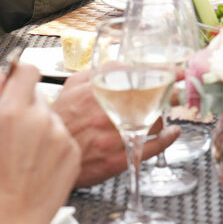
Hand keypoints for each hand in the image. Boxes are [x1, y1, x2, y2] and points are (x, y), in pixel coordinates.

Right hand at [0, 64, 79, 223]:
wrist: (12, 217)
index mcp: (13, 112)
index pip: (29, 71)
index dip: (24, 75)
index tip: (21, 82)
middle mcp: (40, 119)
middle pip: (41, 97)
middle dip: (30, 108)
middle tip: (19, 133)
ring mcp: (61, 135)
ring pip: (54, 119)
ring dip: (44, 128)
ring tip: (29, 155)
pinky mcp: (74, 151)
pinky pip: (66, 138)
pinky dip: (56, 146)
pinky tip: (42, 164)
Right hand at [51, 70, 179, 186]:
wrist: (44, 155)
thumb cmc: (60, 119)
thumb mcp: (71, 86)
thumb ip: (98, 72)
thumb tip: (123, 64)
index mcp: (94, 92)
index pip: (135, 76)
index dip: (162, 72)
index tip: (178, 72)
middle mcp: (104, 114)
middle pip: (149, 99)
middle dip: (166, 94)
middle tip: (174, 92)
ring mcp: (112, 137)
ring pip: (152, 122)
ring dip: (160, 116)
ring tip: (160, 113)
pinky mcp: (117, 159)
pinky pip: (150, 147)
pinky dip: (167, 139)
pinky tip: (172, 133)